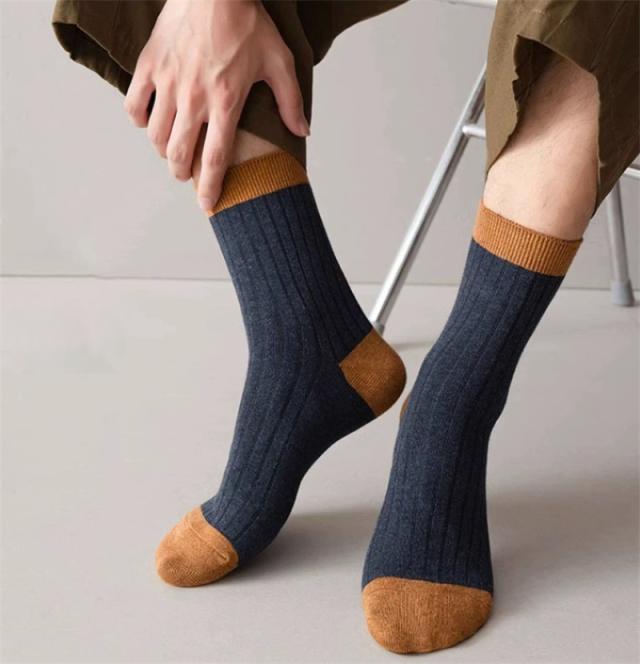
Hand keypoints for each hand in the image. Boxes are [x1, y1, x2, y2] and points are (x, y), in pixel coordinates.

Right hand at [124, 0, 308, 210]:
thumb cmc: (248, 21)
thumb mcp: (279, 61)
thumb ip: (290, 101)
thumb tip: (303, 132)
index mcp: (226, 103)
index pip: (214, 160)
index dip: (210, 188)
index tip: (208, 207)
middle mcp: (194, 99)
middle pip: (179, 155)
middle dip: (182, 173)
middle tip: (187, 174)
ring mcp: (168, 83)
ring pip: (156, 136)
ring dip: (163, 151)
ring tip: (172, 151)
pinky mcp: (150, 65)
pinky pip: (134, 104)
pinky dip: (139, 119)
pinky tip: (149, 121)